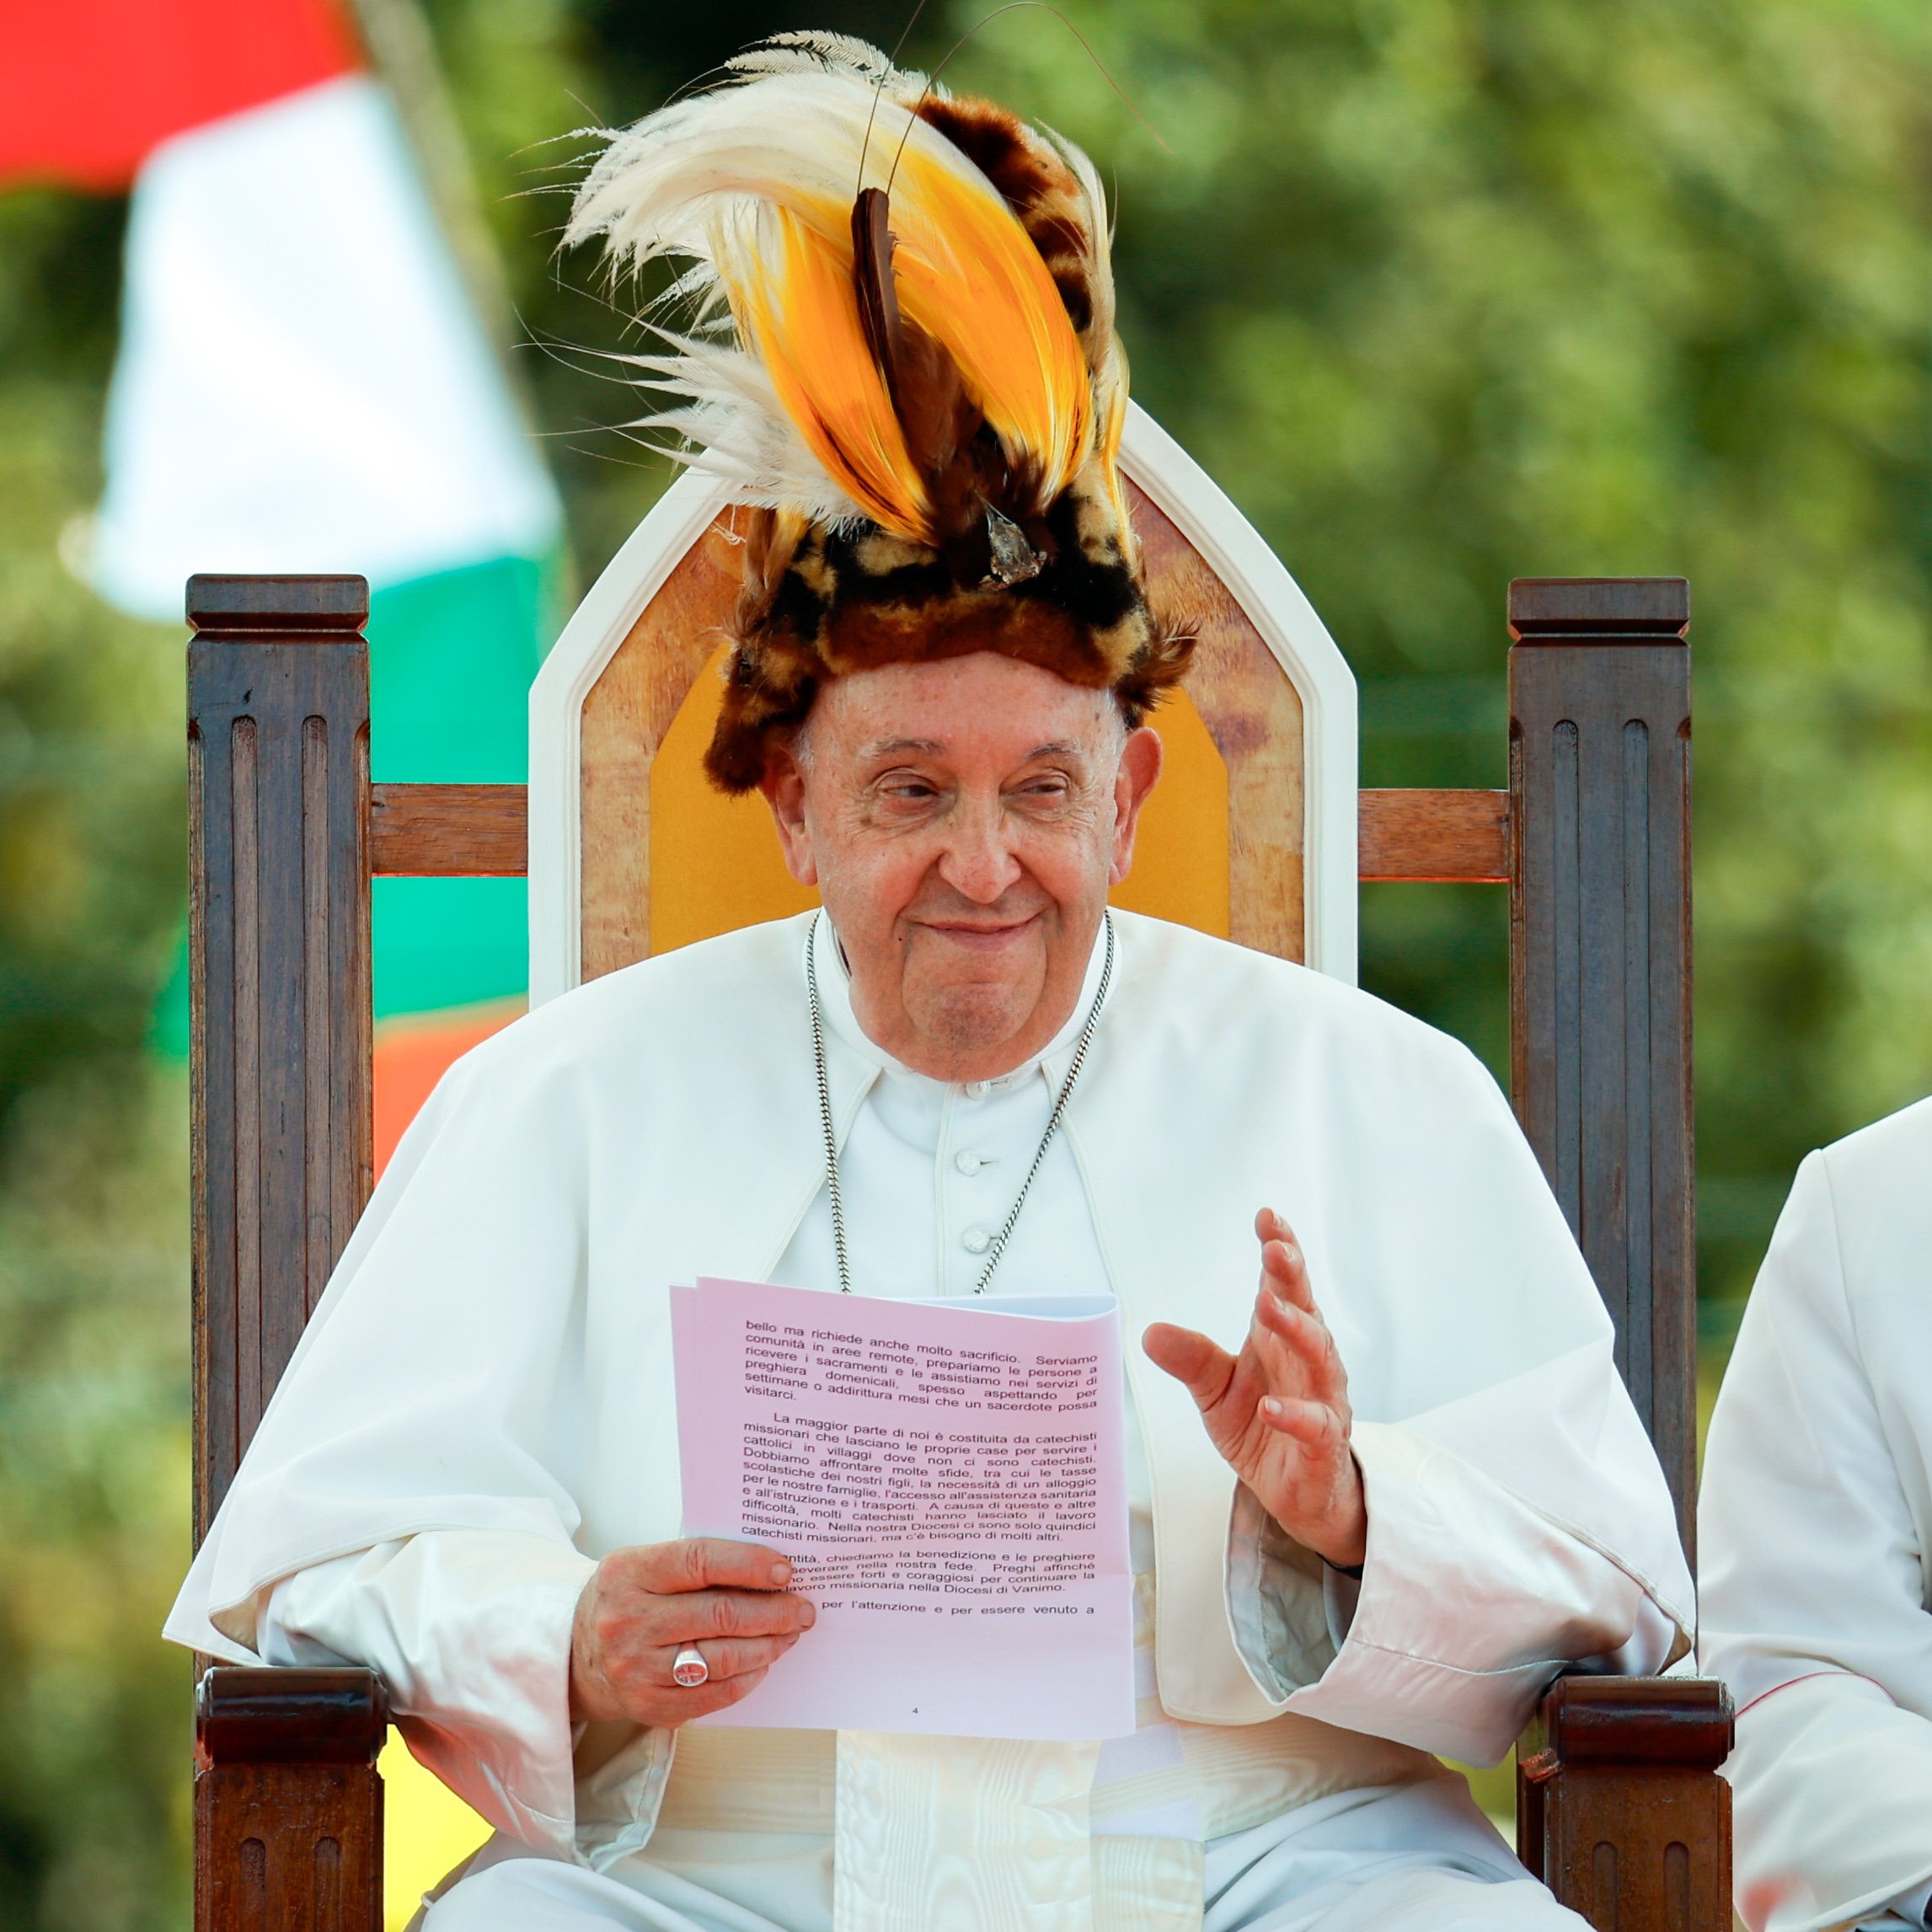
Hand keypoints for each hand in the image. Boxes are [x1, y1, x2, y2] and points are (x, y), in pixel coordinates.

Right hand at [569, 1538, 816, 1726]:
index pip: (700, 1561)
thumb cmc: (625, 1600)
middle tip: (803, 1608)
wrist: (576, 1655)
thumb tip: (768, 1571)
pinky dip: (746, 1679)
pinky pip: (712, 1695)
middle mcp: (628, 1621)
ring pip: (721, 1659)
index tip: (785, 1570)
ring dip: (767, 1646)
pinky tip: (762, 1663)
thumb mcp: (643, 1566)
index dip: (749, 1565)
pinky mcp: (647, 1706)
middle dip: (773, 1612)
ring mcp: (636, 1669)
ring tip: (789, 1634)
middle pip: (719, 1615)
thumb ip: (694, 1564)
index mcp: (629, 1573)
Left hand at [1142, 1208, 1367, 1568]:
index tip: (1267, 1216)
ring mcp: (1323, 1401)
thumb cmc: (1261, 1427)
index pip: (1283, 1286)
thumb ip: (1190, 1360)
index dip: (1280, 1249)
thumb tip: (1148, 1331)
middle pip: (1306, 1310)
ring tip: (1270, 1306)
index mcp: (1279, 1340)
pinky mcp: (1324, 1445)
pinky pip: (1315, 1426)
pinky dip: (1294, 1415)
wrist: (1297, 1494)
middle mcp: (1308, 1362)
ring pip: (1320, 1358)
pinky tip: (1269, 1407)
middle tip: (1276, 1248)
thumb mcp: (1215, 1392)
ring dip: (1297, 1330)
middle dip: (1292, 1277)